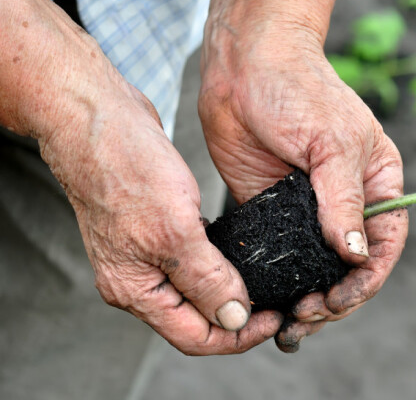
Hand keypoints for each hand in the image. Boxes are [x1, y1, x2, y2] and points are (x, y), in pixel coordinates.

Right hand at [41, 68, 282, 354]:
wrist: (96, 116)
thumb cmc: (125, 168)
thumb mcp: (175, 230)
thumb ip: (206, 279)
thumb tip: (234, 319)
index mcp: (135, 289)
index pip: (195, 337)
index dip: (240, 334)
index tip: (277, 317)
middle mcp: (137, 278)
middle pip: (198, 319)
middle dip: (240, 317)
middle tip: (281, 302)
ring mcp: (145, 253)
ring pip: (198, 289)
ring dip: (233, 290)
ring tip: (271, 282)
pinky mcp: (157, 227)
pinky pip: (196, 259)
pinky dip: (222, 262)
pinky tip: (246, 252)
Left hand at [199, 25, 407, 352]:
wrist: (243, 63)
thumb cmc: (298, 89)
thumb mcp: (330, 143)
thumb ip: (343, 201)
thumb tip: (356, 256)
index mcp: (377, 181)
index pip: (385, 242)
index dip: (367, 279)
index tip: (339, 301)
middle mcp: (345, 199)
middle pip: (351, 264)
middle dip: (335, 298)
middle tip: (307, 318)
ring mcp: (307, 206)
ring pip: (315, 267)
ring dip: (306, 298)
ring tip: (290, 324)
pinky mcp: (270, 207)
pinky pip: (278, 253)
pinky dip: (276, 280)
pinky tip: (267, 299)